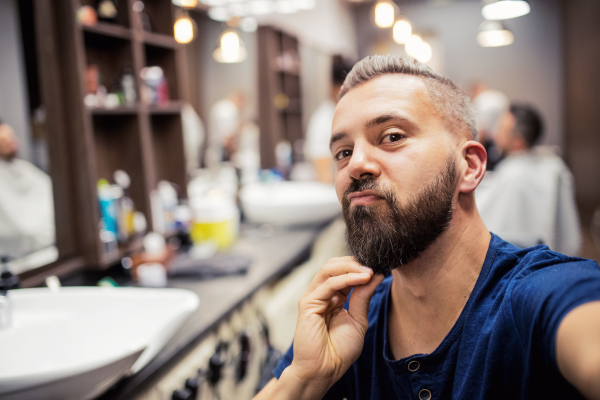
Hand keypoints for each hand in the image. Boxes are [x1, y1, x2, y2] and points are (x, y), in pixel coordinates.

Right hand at [289, 256, 384, 388]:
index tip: (381, 266)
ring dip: (352, 267)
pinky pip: (328, 284)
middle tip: (375, 264)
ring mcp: (314, 297)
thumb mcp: (358, 319)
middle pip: (335, 266)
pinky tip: (363, 278)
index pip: (345, 272)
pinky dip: (347, 278)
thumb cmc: (339, 351)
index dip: (362, 267)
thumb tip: (376, 274)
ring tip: (370, 270)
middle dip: (356, 262)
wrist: (325, 370)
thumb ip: (363, 296)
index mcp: (334, 297)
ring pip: (329, 269)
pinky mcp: (308, 303)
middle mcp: (323, 294)